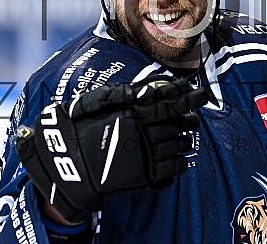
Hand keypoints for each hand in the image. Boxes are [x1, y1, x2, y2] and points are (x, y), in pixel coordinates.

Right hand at [15, 76, 207, 222]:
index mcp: (133, 111)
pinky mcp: (142, 176)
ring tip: (185, 138)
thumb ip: (124, 93)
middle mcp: (142, 131)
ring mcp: (144, 154)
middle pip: (178, 123)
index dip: (189, 97)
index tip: (201, 93)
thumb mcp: (97, 99)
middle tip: (194, 118)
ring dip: (184, 140)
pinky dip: (179, 164)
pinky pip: (170, 170)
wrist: (65, 161)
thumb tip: (148, 90)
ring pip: (177, 145)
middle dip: (190, 118)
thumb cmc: (78, 124)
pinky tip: (180, 160)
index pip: (169, 101)